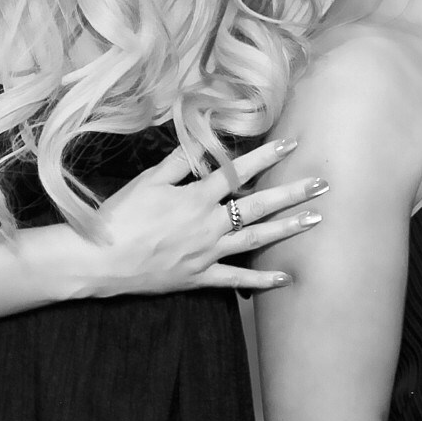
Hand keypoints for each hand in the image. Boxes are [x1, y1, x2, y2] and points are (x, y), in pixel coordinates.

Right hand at [39, 138, 323, 296]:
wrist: (98, 261)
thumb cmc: (119, 216)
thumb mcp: (148, 181)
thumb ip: (181, 162)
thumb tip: (206, 140)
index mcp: (197, 198)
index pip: (239, 172)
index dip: (267, 156)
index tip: (293, 144)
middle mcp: (209, 225)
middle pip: (259, 206)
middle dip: (293, 193)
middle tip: (324, 184)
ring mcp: (207, 253)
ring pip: (257, 239)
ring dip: (289, 229)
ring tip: (316, 219)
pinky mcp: (199, 277)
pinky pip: (237, 279)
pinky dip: (262, 280)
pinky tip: (288, 277)